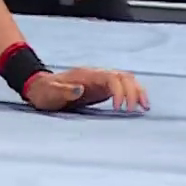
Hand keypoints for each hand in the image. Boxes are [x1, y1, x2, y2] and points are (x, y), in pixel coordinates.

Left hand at [25, 67, 148, 112]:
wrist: (40, 88)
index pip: (111, 78)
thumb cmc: (44, 93)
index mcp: (86, 76)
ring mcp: (100, 81)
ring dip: (137, 91)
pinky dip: (133, 94)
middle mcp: (97, 75)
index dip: (119, 91)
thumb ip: (63, 91)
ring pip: (126, 80)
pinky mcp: (102, 88)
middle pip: (123, 77)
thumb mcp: (50, 93)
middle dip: (133, 91)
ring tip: (145, 107)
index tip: (119, 108)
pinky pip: (123, 88)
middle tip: (136, 110)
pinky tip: (139, 106)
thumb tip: (80, 89)